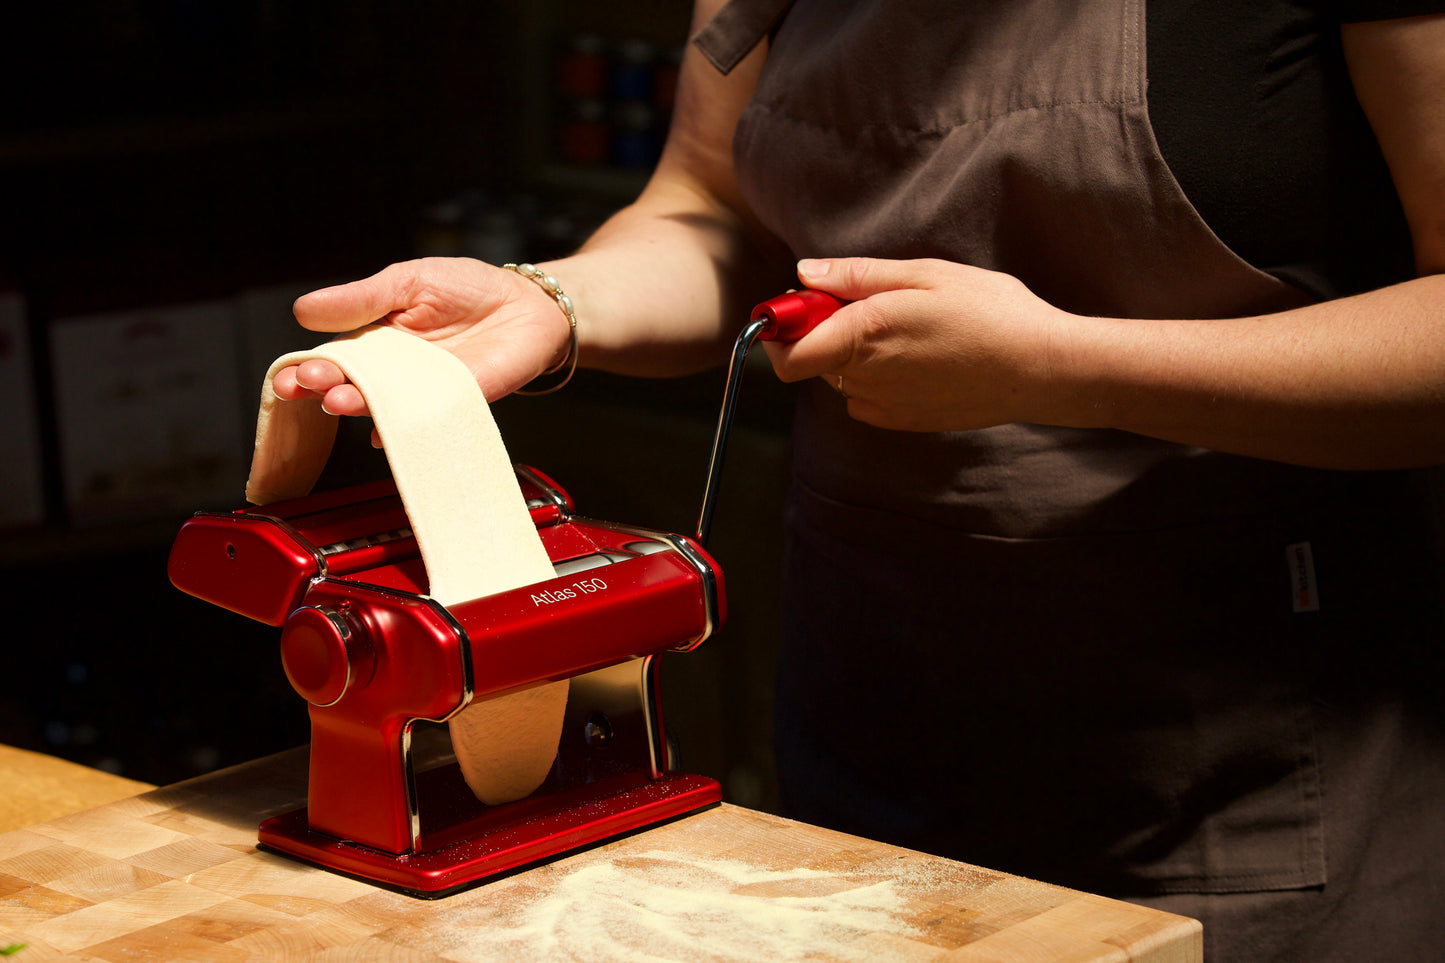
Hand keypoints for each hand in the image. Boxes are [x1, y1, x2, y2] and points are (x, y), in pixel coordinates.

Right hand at [271, 257, 572, 419]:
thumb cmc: (469, 289)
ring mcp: (423, 391)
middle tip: (308, 383)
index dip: (306, 367)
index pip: (333, 356)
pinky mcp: (458, 403)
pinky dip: (404, 429)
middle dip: (324, 386)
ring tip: (339, 399)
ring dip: (358, 406)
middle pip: (352, 384)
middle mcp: (394, 372)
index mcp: (375, 338)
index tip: (288, 374)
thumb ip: (362, 299)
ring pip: (384, 406)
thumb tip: (303, 309)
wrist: (529, 304)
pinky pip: (426, 421)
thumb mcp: (408, 281)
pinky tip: (383, 432)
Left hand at [760, 257, 1073, 431]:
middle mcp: (866, 378)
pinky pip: (865, 398)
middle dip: (820, 330)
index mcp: (864, 335)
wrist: (1041, 368)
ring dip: (851, 353)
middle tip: (864, 300)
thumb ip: (856, 276)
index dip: (780, 329)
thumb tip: (804, 274)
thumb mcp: (924, 274)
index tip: (798, 304)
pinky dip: (874, 377)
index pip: (786, 353)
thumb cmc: (990, 311)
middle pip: (811, 359)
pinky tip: (916, 357)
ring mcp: (884, 405)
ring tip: (905, 327)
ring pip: (840, 377)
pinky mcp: (903, 422)